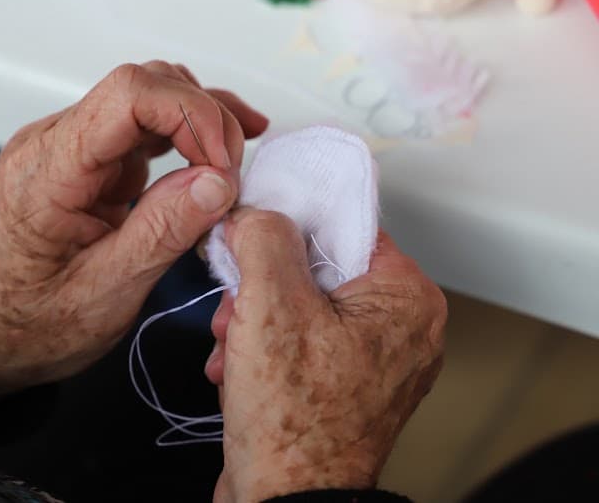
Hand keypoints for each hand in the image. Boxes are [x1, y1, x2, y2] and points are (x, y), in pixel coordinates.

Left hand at [0, 61, 267, 401]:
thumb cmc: (31, 321)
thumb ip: (161, 234)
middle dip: (205, 119)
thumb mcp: (104, 296)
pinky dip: (188, 135)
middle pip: (144, 86)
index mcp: (47, 174)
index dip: (190, 114)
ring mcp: (73, 146)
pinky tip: (217, 154)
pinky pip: (146, 125)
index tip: (223, 164)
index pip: (126, 96)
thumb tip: (217, 183)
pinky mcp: (92, 158)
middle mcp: (55, 145)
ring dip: (202, 123)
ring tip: (231, 168)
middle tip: (231, 177)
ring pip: (151, 98)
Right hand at [205, 209, 445, 501]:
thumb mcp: (271, 303)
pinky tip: (237, 370)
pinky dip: (264, 350)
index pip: (345, 225)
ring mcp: (374, 361)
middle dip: (262, 286)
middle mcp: (402, 328)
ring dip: (254, 320)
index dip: (288, 227)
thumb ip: (265, 237)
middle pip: (318, 268)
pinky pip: (301, 343)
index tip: (252, 233)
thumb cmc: (294, 422)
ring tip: (231, 346)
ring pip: (302, 305)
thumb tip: (256, 214)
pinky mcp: (345, 386)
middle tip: (236, 307)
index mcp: (406, 298)